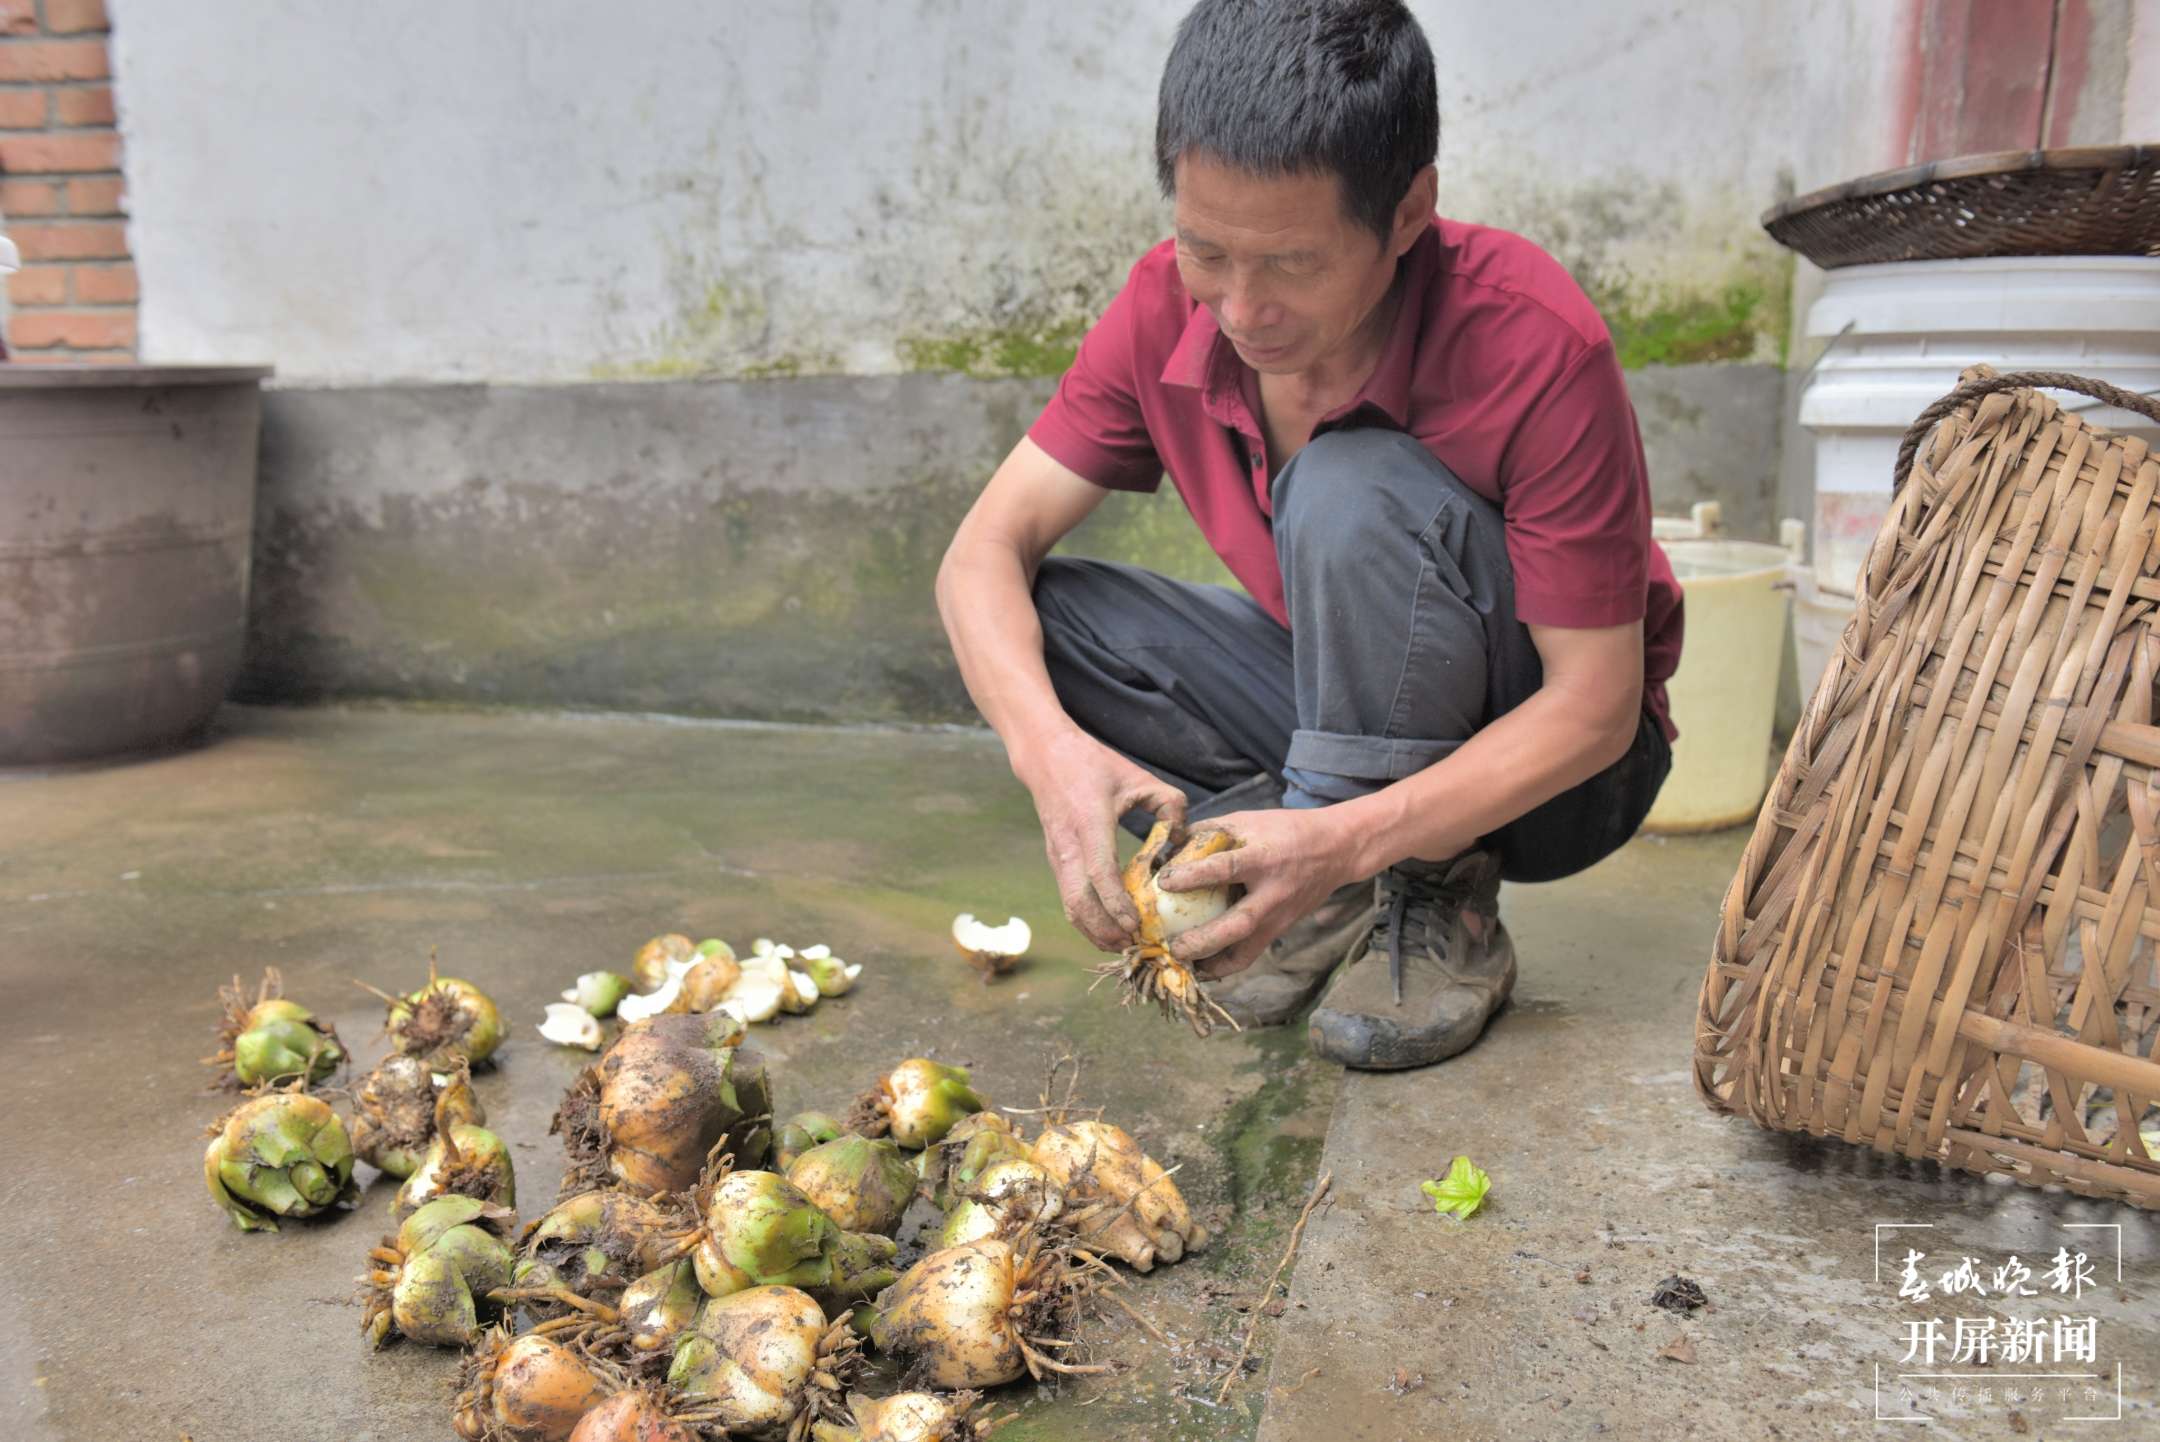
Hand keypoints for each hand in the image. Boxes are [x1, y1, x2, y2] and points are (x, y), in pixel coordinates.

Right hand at [1015, 728, 1187, 952]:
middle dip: (1104, 929)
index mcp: (1089, 823)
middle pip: (1078, 901)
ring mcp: (1058, 857)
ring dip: (1094, 930)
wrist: (1046, 757)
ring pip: (1070, 906)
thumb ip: (1169, 803)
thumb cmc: (1094, 765)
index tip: (1136, 923)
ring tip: (1124, 945)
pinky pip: (1069, 899)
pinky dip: (1088, 920)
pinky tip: (1110, 929)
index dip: (1116, 902)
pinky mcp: (1056, 863)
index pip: (1099, 871)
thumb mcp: (1138, 776)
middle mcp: (1068, 845)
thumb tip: (1183, 839)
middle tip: (1133, 945)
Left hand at [1156, 808, 1359, 978]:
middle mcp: (1272, 893)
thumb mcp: (1248, 820)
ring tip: (1183, 965)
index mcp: (1263, 858)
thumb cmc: (1284, 830)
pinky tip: (1200, 966)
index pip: (1226, 868)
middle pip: (1238, 925)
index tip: (1163, 882)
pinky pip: (1249, 955)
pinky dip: (1224, 965)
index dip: (1194, 875)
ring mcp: (1278, 917)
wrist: (1335, 850)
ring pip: (1245, 951)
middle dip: (1204, 940)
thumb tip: (1167, 846)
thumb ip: (1208, 832)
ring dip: (1212, 963)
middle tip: (1174, 947)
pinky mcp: (1278, 931)